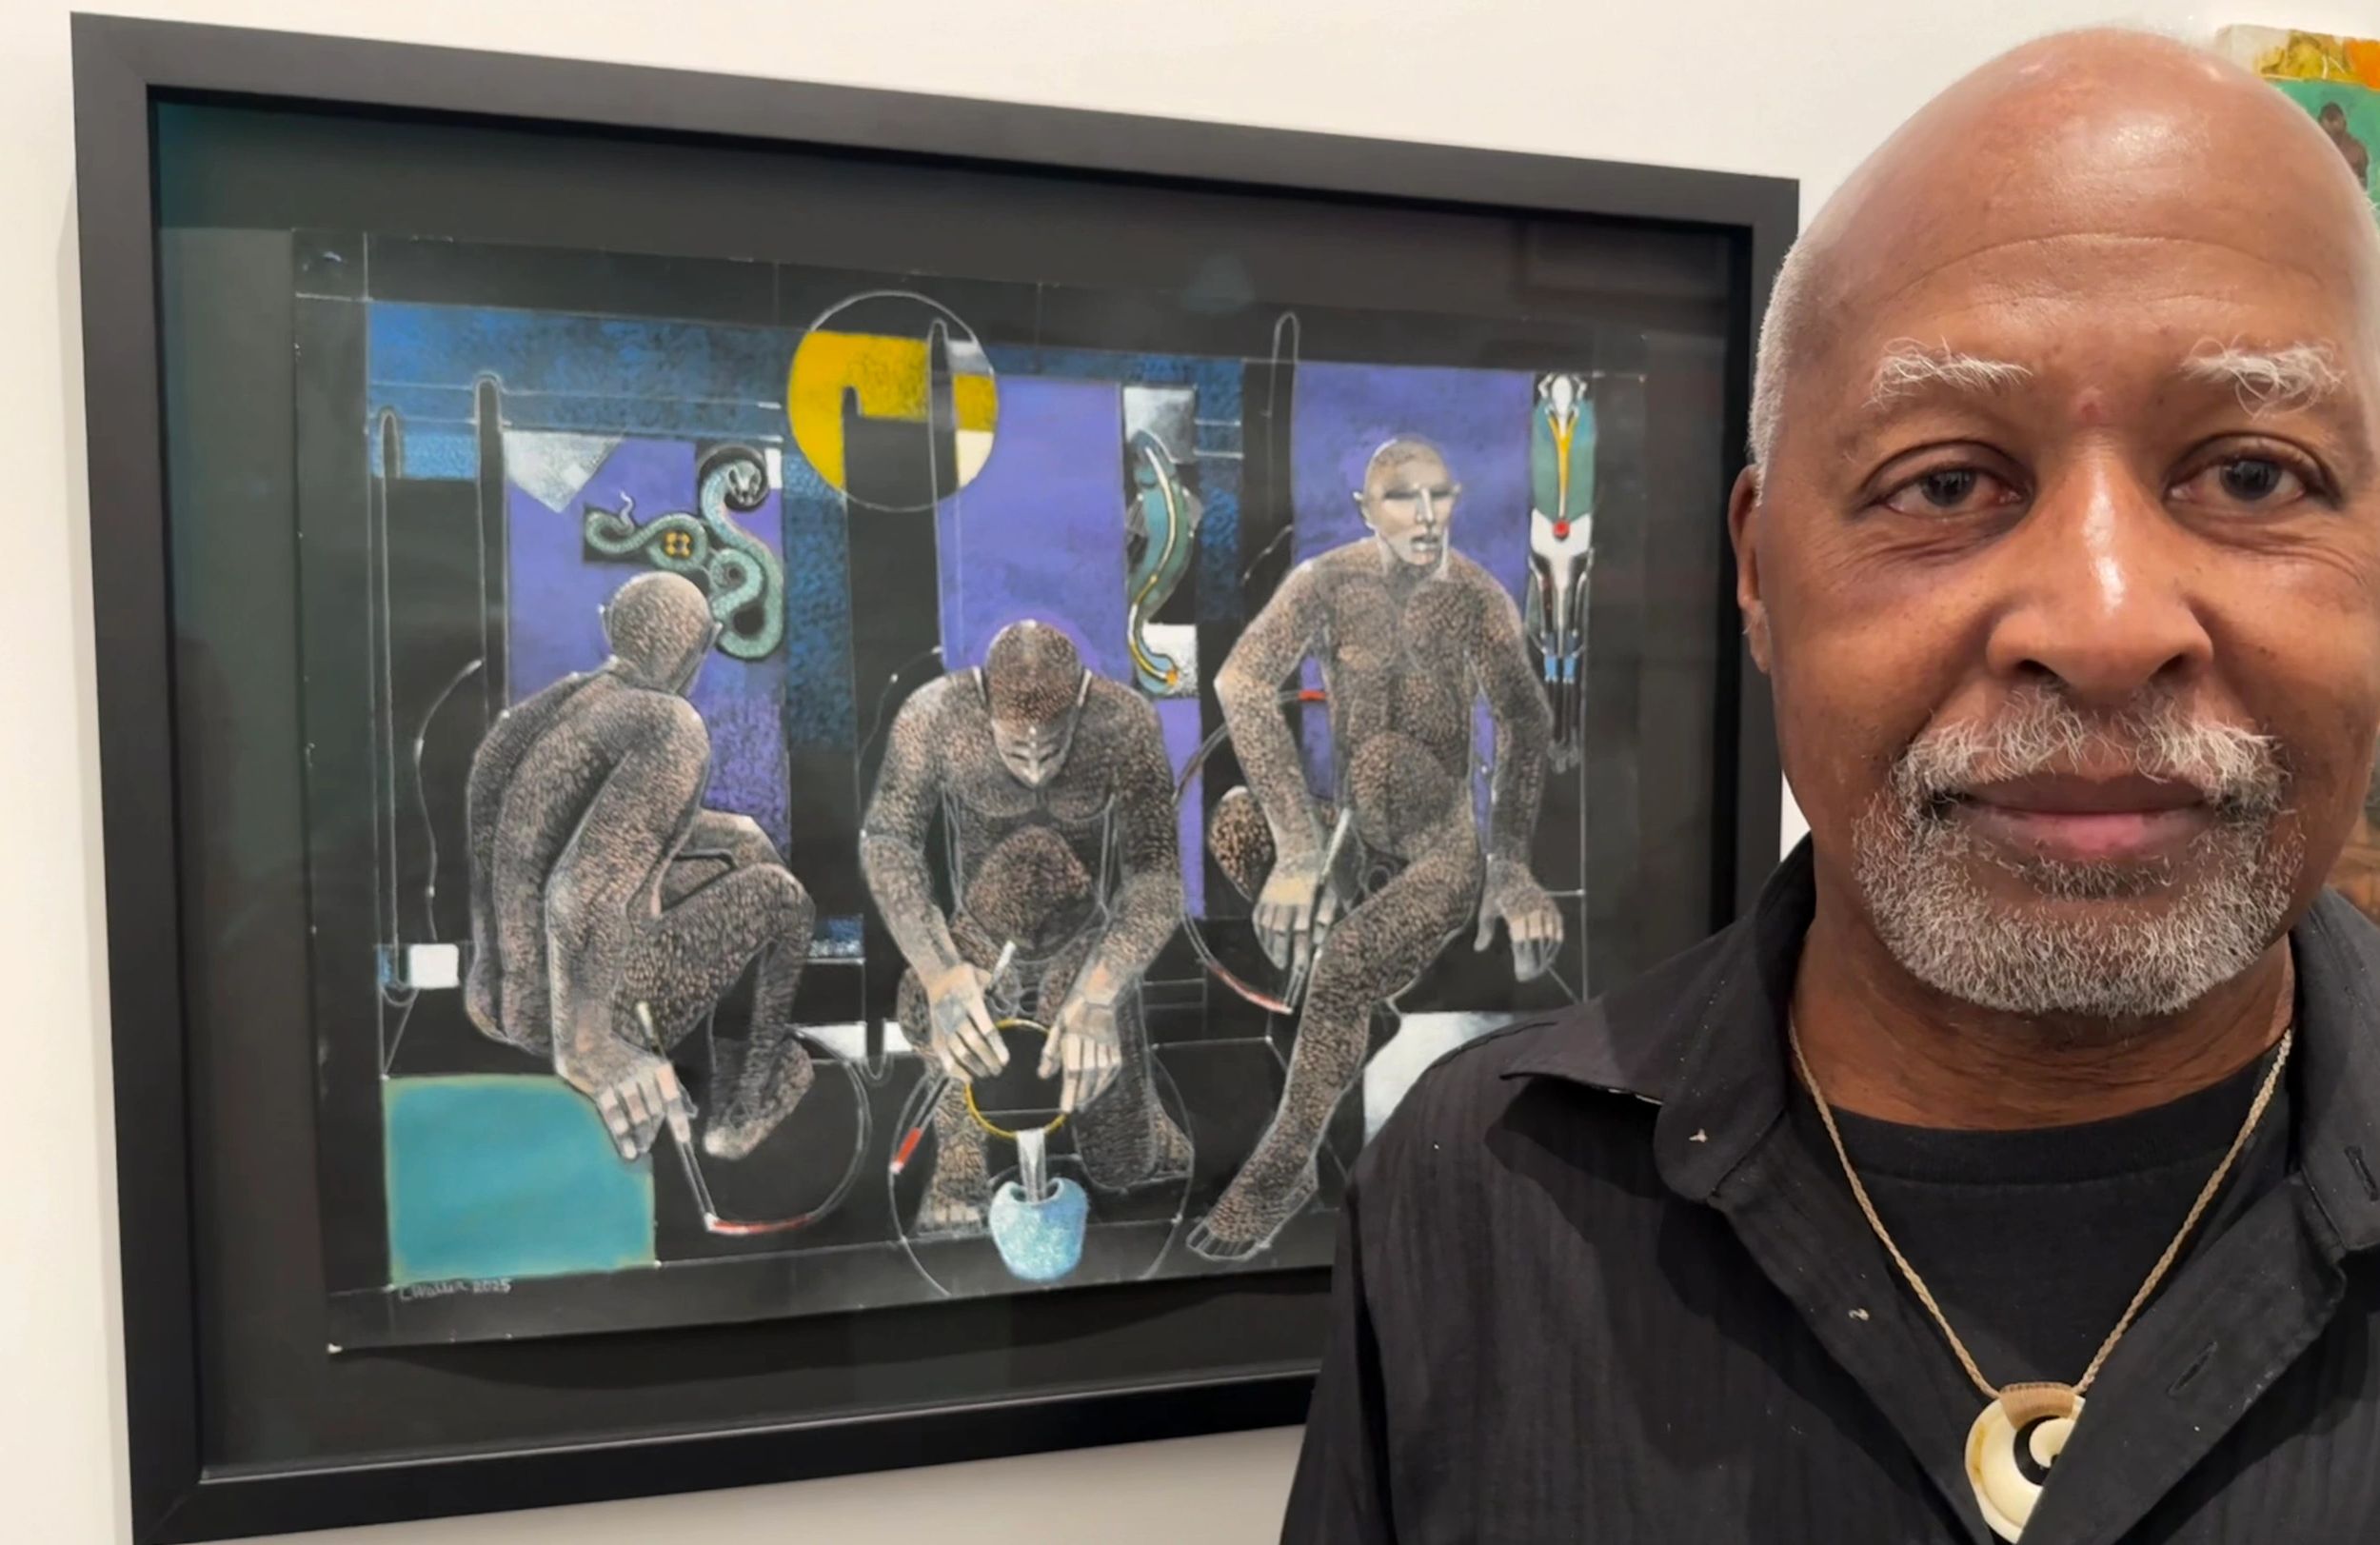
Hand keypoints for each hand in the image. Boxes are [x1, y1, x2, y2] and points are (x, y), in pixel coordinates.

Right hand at [555, 1029, 692, 1162]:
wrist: (591, 1045)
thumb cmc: (628, 1059)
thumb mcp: (654, 1067)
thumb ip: (673, 1089)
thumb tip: (692, 1113)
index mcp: (658, 1068)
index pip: (672, 1096)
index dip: (678, 1119)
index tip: (683, 1138)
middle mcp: (642, 1073)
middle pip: (653, 1108)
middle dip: (652, 1129)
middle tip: (649, 1145)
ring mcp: (621, 1081)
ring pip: (635, 1113)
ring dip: (639, 1134)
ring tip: (640, 1150)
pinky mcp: (602, 1088)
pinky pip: (614, 1114)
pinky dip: (621, 1133)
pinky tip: (626, 1147)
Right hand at [922, 958, 1008, 1080]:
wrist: (936, 976)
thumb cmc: (963, 976)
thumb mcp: (977, 973)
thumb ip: (987, 983)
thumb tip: (995, 988)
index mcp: (969, 1001)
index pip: (985, 1028)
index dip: (996, 1046)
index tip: (1005, 1060)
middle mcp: (955, 1015)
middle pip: (973, 1043)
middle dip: (987, 1059)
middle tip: (998, 1070)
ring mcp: (944, 1025)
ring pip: (957, 1051)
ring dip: (973, 1066)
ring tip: (986, 1074)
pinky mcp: (936, 1031)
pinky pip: (943, 1053)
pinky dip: (953, 1068)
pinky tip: (966, 1078)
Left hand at [1042, 991, 1122, 1113]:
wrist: (1100, 993)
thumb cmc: (1073, 1010)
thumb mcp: (1056, 1026)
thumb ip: (1050, 1052)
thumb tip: (1043, 1076)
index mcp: (1074, 1035)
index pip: (1072, 1069)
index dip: (1070, 1091)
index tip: (1066, 1108)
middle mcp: (1092, 1040)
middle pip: (1088, 1073)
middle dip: (1082, 1094)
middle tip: (1075, 1108)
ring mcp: (1106, 1042)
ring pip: (1102, 1072)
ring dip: (1094, 1091)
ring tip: (1085, 1103)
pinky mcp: (1115, 1044)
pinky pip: (1113, 1067)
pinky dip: (1107, 1081)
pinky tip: (1099, 1089)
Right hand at [1254, 851, 1325, 970]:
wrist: (1298, 846)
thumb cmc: (1321, 871)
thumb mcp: (1331, 890)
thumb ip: (1326, 915)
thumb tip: (1318, 940)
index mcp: (1304, 897)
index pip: (1300, 931)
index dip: (1299, 950)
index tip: (1301, 966)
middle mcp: (1284, 898)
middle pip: (1280, 932)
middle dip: (1282, 952)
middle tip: (1287, 968)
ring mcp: (1271, 896)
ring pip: (1266, 927)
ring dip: (1270, 946)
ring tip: (1277, 961)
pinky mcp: (1263, 895)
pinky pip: (1258, 919)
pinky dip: (1260, 934)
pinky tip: (1266, 944)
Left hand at [1475, 863, 1563, 981]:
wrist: (1511, 868)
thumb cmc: (1496, 892)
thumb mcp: (1486, 909)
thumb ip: (1485, 930)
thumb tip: (1479, 949)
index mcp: (1514, 911)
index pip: (1521, 941)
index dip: (1523, 960)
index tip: (1521, 975)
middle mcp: (1531, 908)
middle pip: (1537, 941)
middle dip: (1534, 962)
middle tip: (1530, 976)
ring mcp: (1543, 906)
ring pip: (1549, 935)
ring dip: (1546, 954)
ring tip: (1540, 969)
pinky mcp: (1550, 904)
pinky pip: (1558, 926)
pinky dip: (1556, 941)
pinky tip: (1551, 953)